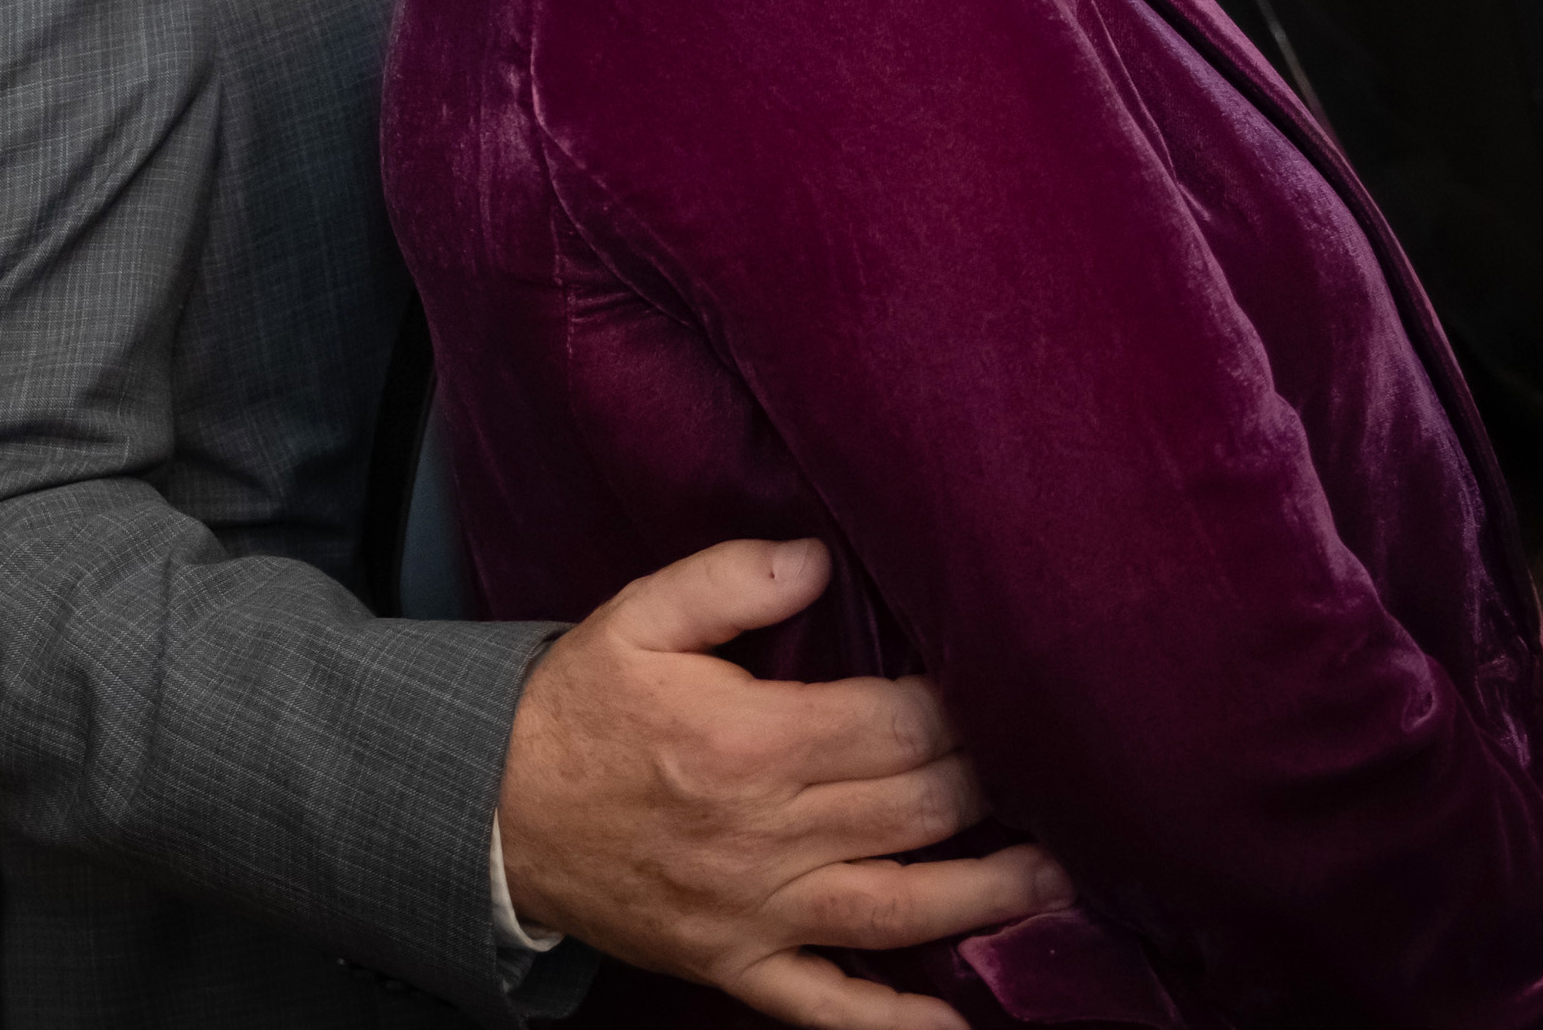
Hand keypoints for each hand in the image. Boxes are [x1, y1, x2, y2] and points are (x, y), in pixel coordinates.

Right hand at [496, 539, 1068, 1029]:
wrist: (487, 809)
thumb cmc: (571, 710)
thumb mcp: (634, 619)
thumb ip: (729, 580)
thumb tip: (819, 558)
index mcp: (748, 742)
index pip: (893, 726)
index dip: (955, 708)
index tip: (994, 689)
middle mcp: (764, 834)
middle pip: (913, 810)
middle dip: (986, 786)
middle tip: (1043, 769)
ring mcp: (754, 910)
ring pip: (897, 909)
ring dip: (987, 895)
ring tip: (1055, 875)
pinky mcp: (733, 964)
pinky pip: (825, 1007)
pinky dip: (892, 1023)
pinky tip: (956, 1024)